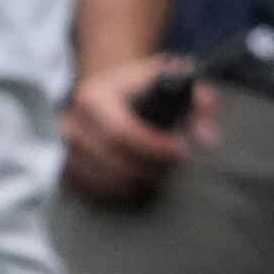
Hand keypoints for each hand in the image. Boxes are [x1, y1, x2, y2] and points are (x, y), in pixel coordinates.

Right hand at [60, 56, 203, 204]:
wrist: (111, 91)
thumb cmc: (147, 87)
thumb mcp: (176, 81)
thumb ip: (199, 103)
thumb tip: (207, 139)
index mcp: (94, 95)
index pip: (121, 133)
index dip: (154, 148)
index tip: (181, 151)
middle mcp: (72, 122)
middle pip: (113, 161)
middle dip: (151, 169)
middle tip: (175, 165)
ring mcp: (65, 148)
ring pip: (104, 180)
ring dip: (139, 183)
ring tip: (161, 171)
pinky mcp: (65, 167)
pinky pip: (92, 190)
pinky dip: (120, 191)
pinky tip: (141, 181)